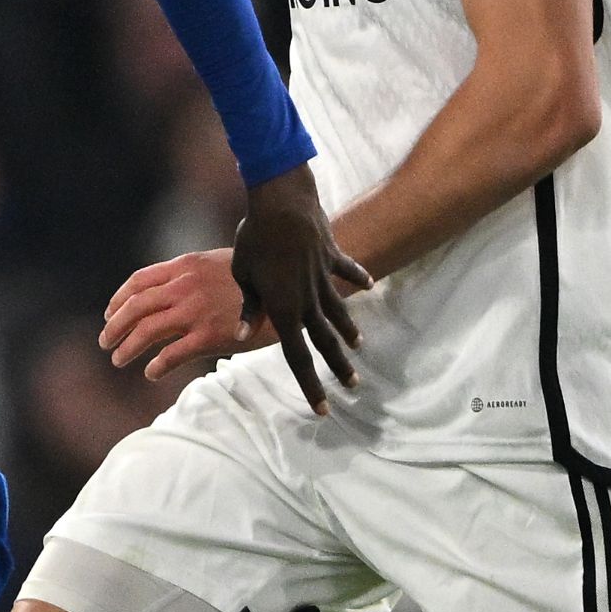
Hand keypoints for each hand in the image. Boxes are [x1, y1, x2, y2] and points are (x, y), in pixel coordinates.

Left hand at [102, 248, 249, 387]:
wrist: (290, 288)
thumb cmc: (259, 277)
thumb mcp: (221, 263)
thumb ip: (193, 275)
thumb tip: (173, 290)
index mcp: (186, 266)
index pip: (139, 281)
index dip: (118, 299)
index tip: (109, 313)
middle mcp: (185, 287)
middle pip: (135, 307)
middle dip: (114, 327)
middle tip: (106, 343)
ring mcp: (195, 311)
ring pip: (146, 331)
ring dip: (127, 348)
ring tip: (119, 360)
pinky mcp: (210, 335)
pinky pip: (172, 354)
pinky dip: (156, 365)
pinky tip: (151, 373)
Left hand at [229, 164, 369, 414]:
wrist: (282, 203)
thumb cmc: (254, 238)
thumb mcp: (243, 274)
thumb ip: (248, 307)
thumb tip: (241, 337)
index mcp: (284, 310)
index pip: (297, 356)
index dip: (310, 385)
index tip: (323, 408)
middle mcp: (309, 299)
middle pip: (325, 340)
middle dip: (338, 366)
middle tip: (353, 386)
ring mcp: (323, 277)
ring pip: (340, 311)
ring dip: (349, 330)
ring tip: (359, 347)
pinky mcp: (332, 255)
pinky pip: (346, 270)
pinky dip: (357, 276)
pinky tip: (370, 284)